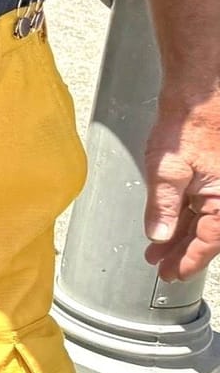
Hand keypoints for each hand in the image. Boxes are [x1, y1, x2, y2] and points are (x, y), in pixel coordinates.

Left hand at [143, 97, 219, 280]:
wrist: (197, 98)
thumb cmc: (188, 128)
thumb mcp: (167, 171)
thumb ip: (162, 206)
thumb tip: (158, 235)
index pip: (208, 243)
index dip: (187, 261)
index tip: (170, 274)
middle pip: (205, 236)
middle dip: (181, 252)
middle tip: (160, 268)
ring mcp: (218, 188)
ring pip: (201, 222)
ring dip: (180, 237)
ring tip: (157, 252)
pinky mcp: (210, 178)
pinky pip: (199, 205)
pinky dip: (183, 217)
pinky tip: (168, 226)